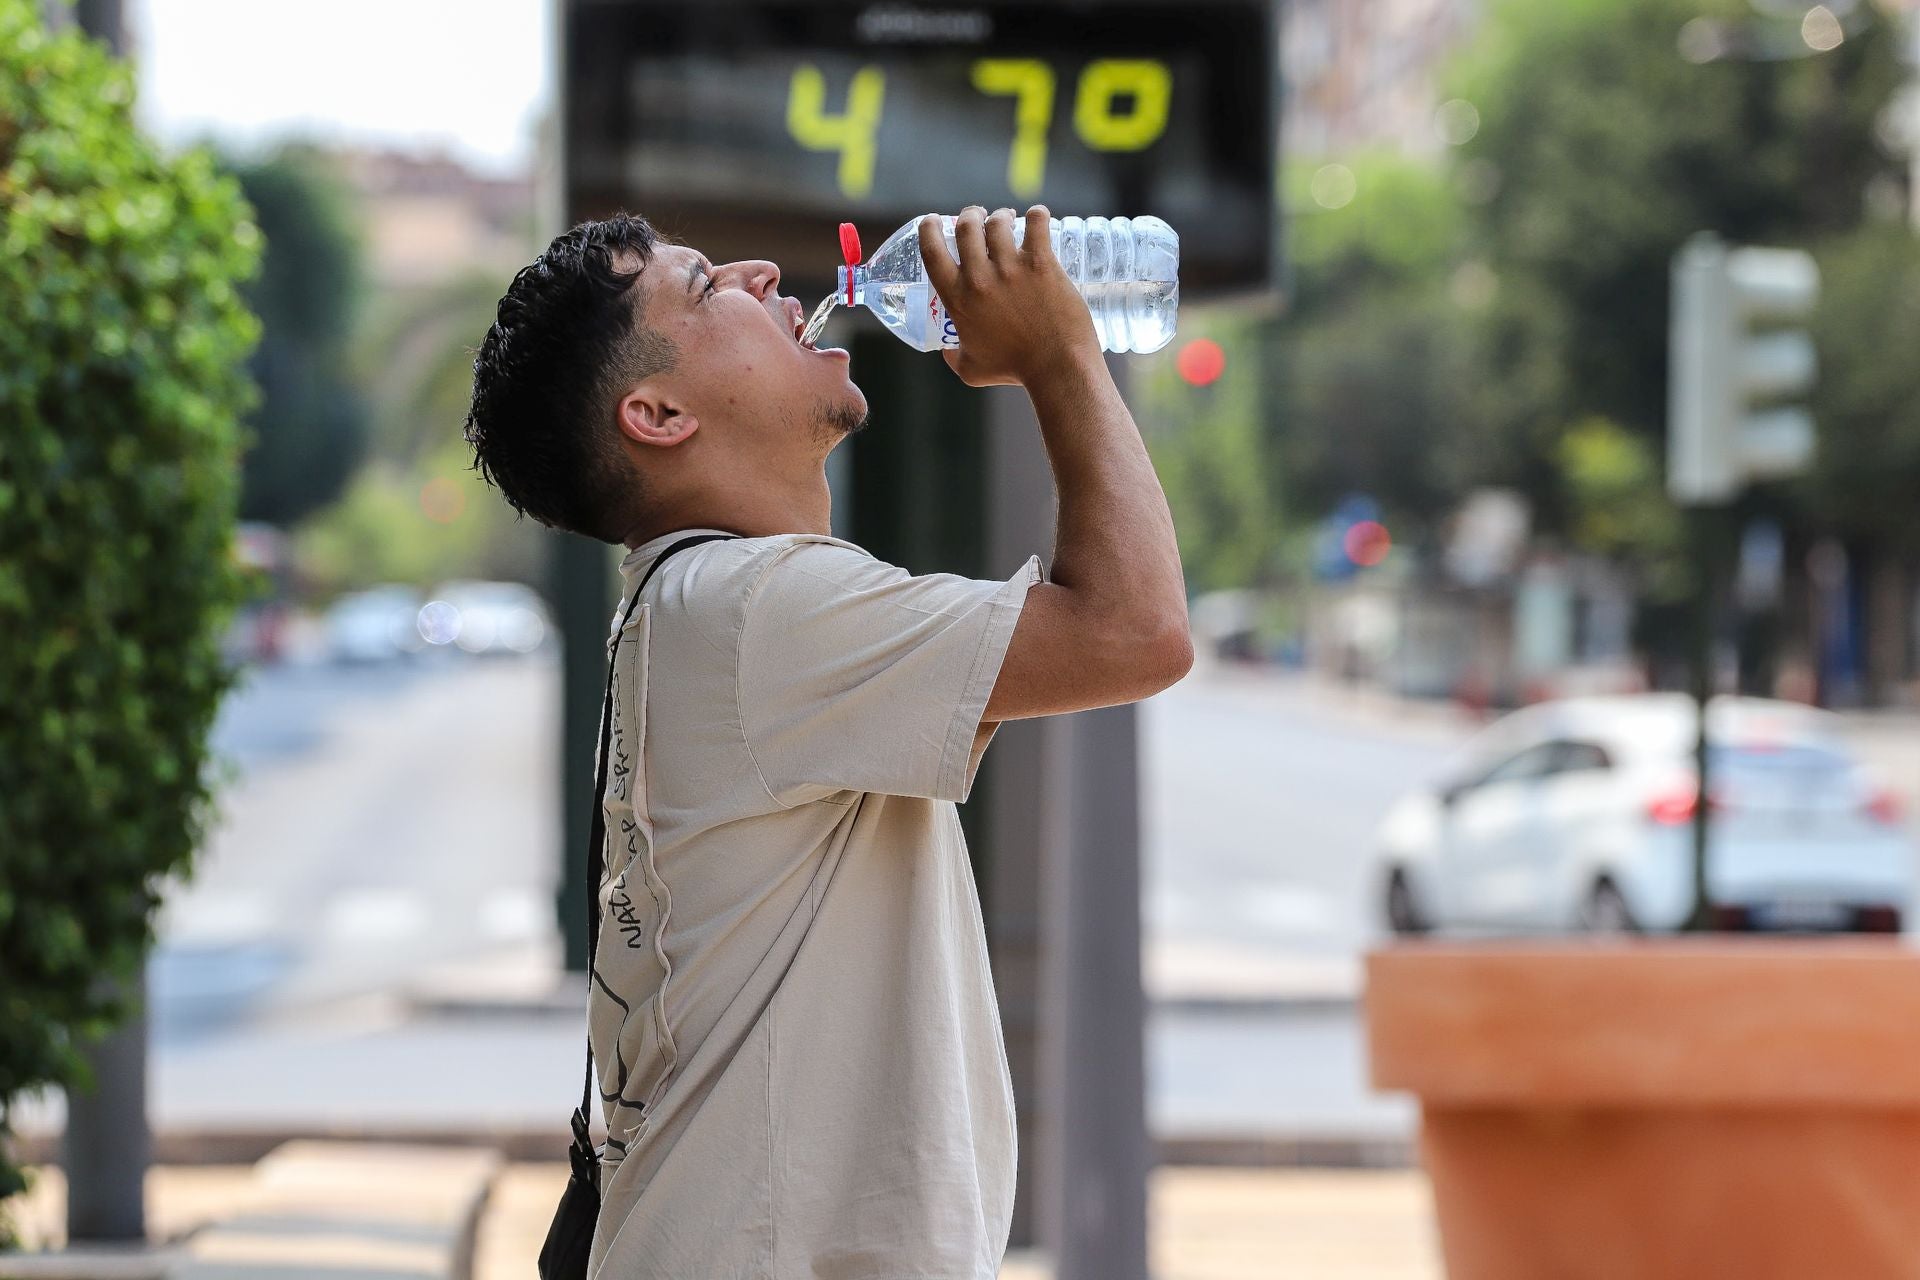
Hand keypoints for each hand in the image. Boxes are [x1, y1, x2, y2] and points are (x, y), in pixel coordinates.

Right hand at [917, 205, 1101, 387]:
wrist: (1055, 368)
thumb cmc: (1014, 370)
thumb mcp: (971, 369)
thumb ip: (953, 357)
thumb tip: (947, 350)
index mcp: (958, 299)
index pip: (931, 251)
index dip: (928, 228)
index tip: (933, 220)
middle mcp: (980, 278)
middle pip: (966, 226)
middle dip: (970, 215)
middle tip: (979, 217)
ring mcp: (1011, 268)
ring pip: (998, 222)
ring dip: (1001, 215)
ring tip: (1009, 219)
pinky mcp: (1042, 263)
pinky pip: (1036, 222)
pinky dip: (1036, 214)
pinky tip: (1037, 216)